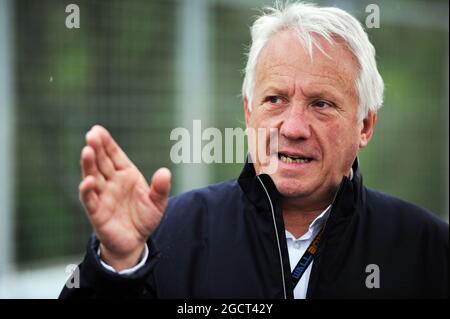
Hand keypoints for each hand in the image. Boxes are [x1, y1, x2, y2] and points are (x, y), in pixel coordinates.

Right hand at [79, 125, 170, 270]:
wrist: (135, 242)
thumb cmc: (144, 219)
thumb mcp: (158, 203)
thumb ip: (161, 188)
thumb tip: (165, 171)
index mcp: (126, 175)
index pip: (114, 155)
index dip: (106, 143)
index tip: (98, 130)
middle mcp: (112, 182)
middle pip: (102, 162)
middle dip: (96, 148)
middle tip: (91, 135)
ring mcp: (103, 196)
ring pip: (93, 177)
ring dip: (89, 164)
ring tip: (87, 150)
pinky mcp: (97, 212)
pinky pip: (90, 199)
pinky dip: (87, 190)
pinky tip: (87, 181)